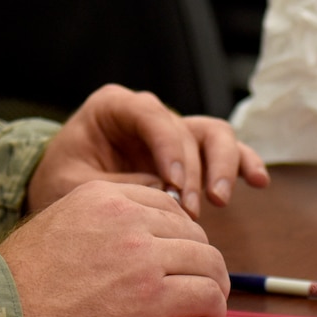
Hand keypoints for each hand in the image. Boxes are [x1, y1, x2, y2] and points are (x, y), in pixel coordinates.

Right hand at [0, 181, 230, 316]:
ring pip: (208, 262)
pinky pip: (207, 295)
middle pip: (193, 233)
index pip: (167, 205)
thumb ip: (100, 228)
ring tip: (205, 309)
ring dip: (214, 287)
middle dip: (201, 262)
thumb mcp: (60, 227)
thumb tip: (132, 254)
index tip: (178, 260)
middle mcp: (127, 217)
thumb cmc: (20, 285)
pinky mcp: (152, 297)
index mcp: (104, 195)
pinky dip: (214, 311)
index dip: (180, 236)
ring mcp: (142, 255)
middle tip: (197, 289)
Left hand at [27, 84, 268, 219]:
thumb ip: (116, 186)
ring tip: (220, 200)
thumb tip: (163, 194)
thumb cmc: (60, 181)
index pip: (151, 114)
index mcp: (114, 107)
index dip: (169, 146)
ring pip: (213, 134)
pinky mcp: (189, 155)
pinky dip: (242, 164)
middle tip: (189, 209)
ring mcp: (172, 133)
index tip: (173, 183)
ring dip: (223, 166)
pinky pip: (223, 152)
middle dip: (194, 170)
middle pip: (188, 128)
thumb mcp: (72, 184)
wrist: (58, 188)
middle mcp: (149, 113)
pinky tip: (258, 181)